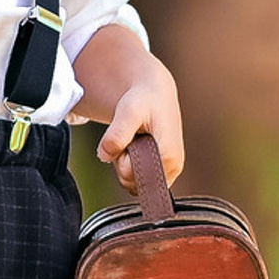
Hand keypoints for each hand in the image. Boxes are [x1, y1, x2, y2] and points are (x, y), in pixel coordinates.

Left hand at [99, 59, 184, 193]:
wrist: (156, 94)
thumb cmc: (144, 100)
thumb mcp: (128, 111)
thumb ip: (116, 134)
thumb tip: (104, 156)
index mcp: (168, 156)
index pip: (131, 174)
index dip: (122, 157)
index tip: (129, 138)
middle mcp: (173, 168)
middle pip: (131, 181)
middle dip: (123, 161)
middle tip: (130, 137)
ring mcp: (170, 172)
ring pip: (134, 184)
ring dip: (127, 165)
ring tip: (134, 141)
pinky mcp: (165, 172)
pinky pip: (139, 182)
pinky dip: (132, 168)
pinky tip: (138, 149)